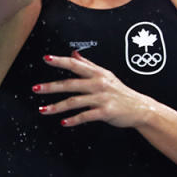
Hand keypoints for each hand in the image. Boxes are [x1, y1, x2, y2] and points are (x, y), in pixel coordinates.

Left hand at [33, 51, 151, 127]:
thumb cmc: (122, 92)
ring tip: (43, 110)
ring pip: (75, 101)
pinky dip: (74, 120)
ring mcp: (102, 98)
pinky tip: (63, 122)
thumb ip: (89, 65)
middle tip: (36, 88)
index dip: (61, 61)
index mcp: (98, 74)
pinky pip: (86, 116)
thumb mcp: (107, 75)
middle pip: (71, 84)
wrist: (141, 108)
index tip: (46, 59)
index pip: (76, 65)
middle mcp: (99, 84)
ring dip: (57, 106)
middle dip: (51, 86)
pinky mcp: (106, 112)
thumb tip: (74, 54)